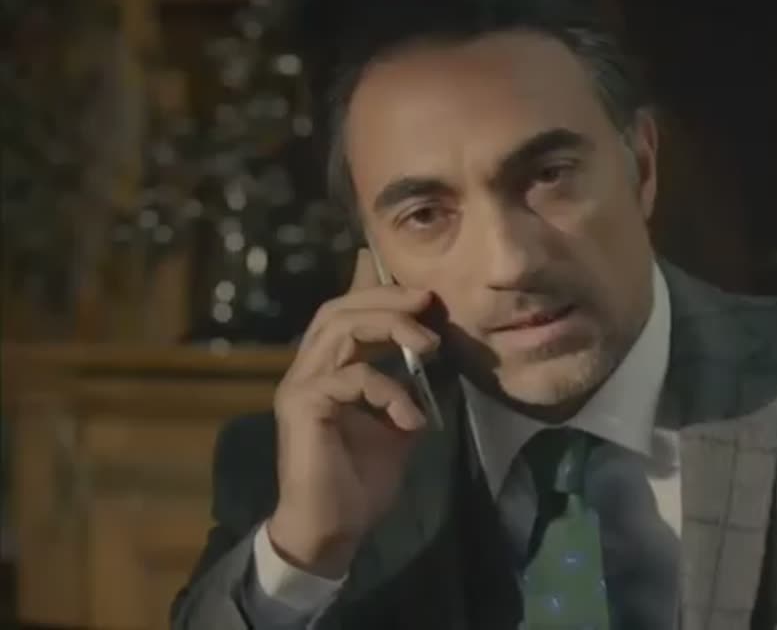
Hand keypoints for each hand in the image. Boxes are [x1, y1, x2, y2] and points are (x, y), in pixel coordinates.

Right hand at [266, 248, 438, 577]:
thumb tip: (436, 353)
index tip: (421, 288)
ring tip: (430, 345)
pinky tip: (412, 417)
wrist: (335, 528)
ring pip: (340, 329)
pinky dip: (387, 390)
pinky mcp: (302, 404)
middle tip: (428, 301)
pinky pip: (350, 377)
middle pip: (338, 308)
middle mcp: (308, 368)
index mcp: (328, 368)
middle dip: (386, 298)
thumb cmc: (362, 479)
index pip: (345, 311)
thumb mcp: (398, 422)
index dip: (377, 290)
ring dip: (390, 328)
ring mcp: (300, 384)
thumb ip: (408, 386)